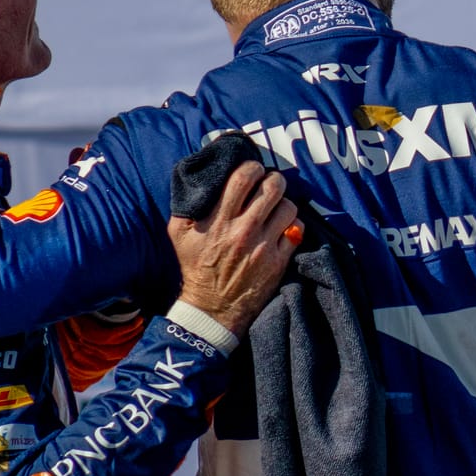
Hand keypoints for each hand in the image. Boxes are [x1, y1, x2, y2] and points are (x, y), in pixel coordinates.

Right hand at [169, 163, 300, 333]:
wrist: (211, 309)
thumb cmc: (195, 266)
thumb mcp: (178, 233)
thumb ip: (187, 204)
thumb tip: (201, 176)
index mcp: (218, 220)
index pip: (243, 177)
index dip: (252, 167)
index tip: (252, 171)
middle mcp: (242, 230)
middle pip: (273, 186)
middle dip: (273, 180)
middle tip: (268, 185)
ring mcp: (263, 246)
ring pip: (289, 206)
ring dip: (283, 203)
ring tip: (275, 208)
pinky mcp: (278, 262)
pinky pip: (297, 230)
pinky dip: (292, 226)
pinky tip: (281, 228)